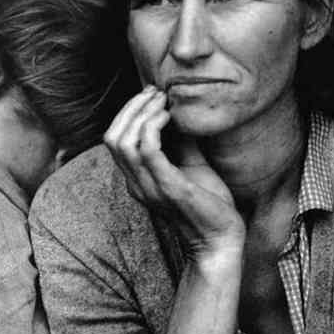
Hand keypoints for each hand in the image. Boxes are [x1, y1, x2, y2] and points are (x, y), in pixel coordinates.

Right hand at [104, 86, 244, 256]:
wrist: (221, 240)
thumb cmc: (208, 205)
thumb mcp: (191, 166)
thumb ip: (180, 142)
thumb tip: (179, 112)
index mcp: (138, 179)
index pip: (114, 140)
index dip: (127, 112)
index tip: (151, 95)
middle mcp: (136, 184)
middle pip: (112, 137)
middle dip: (131, 108)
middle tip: (155, 93)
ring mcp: (149, 187)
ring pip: (123, 141)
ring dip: (141, 113)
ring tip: (162, 101)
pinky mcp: (168, 188)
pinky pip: (147, 151)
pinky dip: (154, 126)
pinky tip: (170, 117)